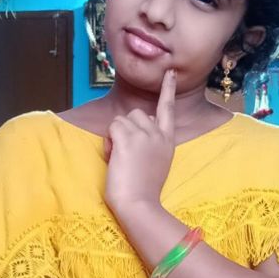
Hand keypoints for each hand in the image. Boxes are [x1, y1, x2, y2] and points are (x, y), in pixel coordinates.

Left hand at [104, 70, 175, 212]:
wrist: (140, 204)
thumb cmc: (144, 190)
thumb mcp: (157, 162)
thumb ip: (150, 144)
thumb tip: (133, 134)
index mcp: (168, 140)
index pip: (168, 108)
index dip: (167, 89)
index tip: (169, 72)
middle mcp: (158, 134)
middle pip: (136, 114)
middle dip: (127, 128)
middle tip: (126, 153)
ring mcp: (144, 135)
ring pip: (122, 120)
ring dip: (117, 135)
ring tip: (121, 157)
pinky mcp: (128, 139)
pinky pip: (112, 128)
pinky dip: (109, 142)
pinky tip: (115, 158)